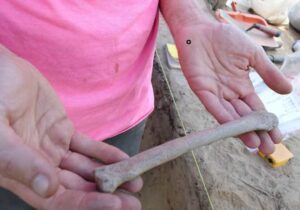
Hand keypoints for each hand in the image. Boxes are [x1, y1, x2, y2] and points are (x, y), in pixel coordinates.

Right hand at [0, 45, 141, 209]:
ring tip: (136, 182)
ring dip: (110, 176)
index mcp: (20, 175)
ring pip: (85, 168)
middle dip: (106, 195)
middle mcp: (38, 166)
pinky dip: (105, 153)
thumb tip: (48, 189)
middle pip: (76, 188)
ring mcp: (52, 147)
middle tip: (134, 201)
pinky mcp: (62, 130)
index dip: (85, 204)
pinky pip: (87, 146)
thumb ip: (20, 161)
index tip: (114, 203)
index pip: (56, 200)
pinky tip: (123, 160)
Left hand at [175, 23, 291, 153]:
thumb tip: (288, 90)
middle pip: (245, 117)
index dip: (266, 123)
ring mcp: (216, 92)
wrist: (202, 29)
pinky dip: (223, 117)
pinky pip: (214, 106)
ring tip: (255, 144)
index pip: (257, 109)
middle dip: (257, 132)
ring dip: (241, 130)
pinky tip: (234, 128)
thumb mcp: (253, 55)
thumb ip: (268, 73)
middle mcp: (230, 93)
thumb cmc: (225, 39)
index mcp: (242, 85)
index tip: (277, 137)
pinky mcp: (202, 90)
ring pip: (230, 116)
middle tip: (268, 150)